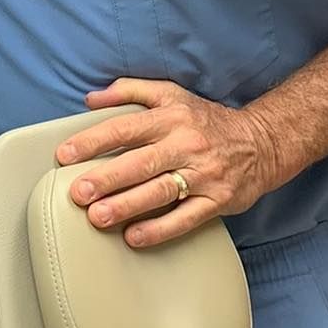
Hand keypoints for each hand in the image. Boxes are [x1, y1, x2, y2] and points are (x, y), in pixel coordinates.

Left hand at [54, 78, 279, 248]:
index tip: (65, 155)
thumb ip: (130, 91)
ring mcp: (203, 174)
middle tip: (78, 192)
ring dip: (128, 205)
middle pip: (141, 162)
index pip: (125, 127)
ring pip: (161, 191)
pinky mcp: (217, 200)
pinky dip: (160, 229)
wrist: (262, 142)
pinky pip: (186, 218)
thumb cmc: (206, 120)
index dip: (93, 141)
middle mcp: (185, 144)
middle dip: (107, 178)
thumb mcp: (171, 95)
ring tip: (98, 217)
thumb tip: (90, 99)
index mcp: (170, 117)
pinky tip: (134, 236)